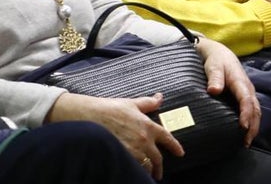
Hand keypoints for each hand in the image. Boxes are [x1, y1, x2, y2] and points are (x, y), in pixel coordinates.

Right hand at [47, 93, 182, 179]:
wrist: (90, 117)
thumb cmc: (109, 108)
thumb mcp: (131, 103)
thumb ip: (148, 103)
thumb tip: (159, 97)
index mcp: (148, 126)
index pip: (167, 138)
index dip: (175, 146)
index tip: (180, 152)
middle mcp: (144, 141)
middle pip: (158, 158)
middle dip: (159, 167)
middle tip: (158, 172)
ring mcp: (134, 151)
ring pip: (146, 166)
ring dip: (147, 169)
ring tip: (145, 172)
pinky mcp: (123, 158)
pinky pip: (134, 168)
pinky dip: (135, 170)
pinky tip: (133, 170)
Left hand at [196, 38, 260, 145]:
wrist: (221, 54)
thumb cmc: (216, 61)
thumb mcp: (213, 66)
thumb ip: (214, 78)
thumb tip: (214, 91)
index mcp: (240, 82)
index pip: (246, 100)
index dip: (246, 114)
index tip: (243, 127)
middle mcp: (248, 89)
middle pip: (255, 109)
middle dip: (253, 126)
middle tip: (246, 142)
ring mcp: (249, 93)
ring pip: (256, 112)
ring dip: (254, 127)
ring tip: (246, 142)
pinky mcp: (246, 96)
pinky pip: (252, 111)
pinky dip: (252, 123)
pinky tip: (245, 133)